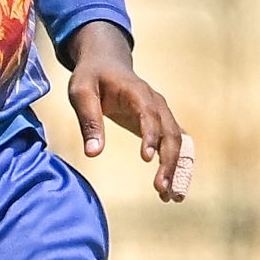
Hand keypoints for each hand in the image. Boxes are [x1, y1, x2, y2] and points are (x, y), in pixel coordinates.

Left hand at [64, 19, 194, 202]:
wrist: (106, 62)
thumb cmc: (91, 77)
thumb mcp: (81, 93)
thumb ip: (89, 121)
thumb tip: (92, 153)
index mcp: (138, 92)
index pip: (149, 115)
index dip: (150, 136)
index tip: (147, 159)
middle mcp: (157, 103)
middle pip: (171, 133)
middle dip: (169, 162)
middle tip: (162, 189)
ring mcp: (162, 114)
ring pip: (178, 143)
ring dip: (177, 169)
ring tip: (171, 197)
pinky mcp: (161, 124)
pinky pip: (175, 146)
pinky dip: (176, 166)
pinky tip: (171, 189)